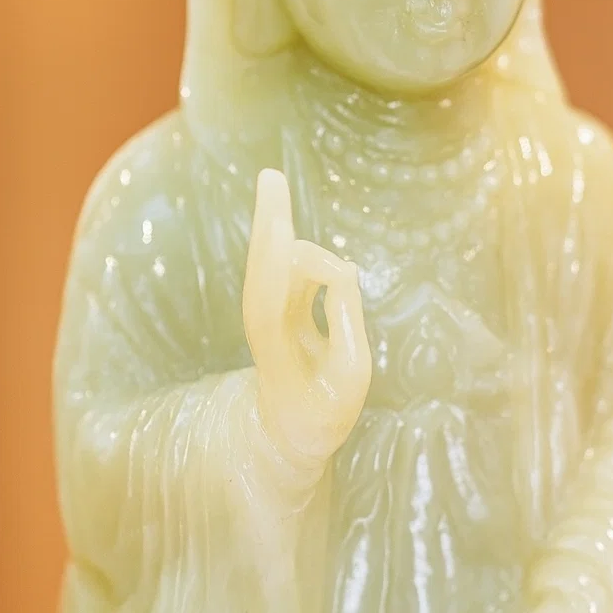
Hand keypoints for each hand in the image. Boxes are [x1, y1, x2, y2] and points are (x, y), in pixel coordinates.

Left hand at [242, 168, 370, 481]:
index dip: (288, 269)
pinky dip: (285, 242)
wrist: (288, 433)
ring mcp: (265, 316)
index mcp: (280, 354)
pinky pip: (278, 268)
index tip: (316, 253)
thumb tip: (342, 270)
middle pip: (261, 270)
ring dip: (271, 224)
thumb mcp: (351, 376)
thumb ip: (346, 322)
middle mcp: (264, 329)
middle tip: (270, 179)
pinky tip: (284, 219)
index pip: (275, 303)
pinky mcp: (273, 306)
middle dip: (269, 225)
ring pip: (265, 264)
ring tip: (273, 184)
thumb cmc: (326, 409)